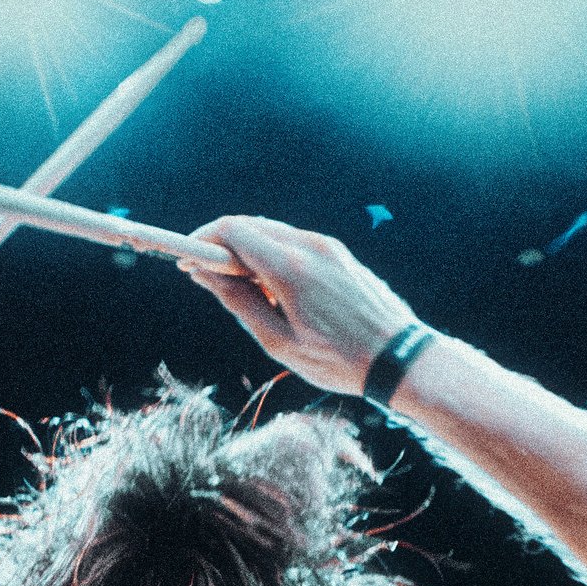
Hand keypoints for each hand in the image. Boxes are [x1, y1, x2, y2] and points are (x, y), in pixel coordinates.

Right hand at [181, 217, 424, 398]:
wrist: (399, 358)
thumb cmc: (339, 360)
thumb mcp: (278, 342)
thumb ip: (239, 303)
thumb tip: (204, 275)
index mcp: (290, 268)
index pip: (232, 230)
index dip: (202, 241)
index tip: (187, 261)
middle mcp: (310, 246)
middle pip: (250, 225)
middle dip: (222, 246)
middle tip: (208, 279)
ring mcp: (328, 246)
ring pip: (273, 232)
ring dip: (248, 252)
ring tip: (247, 293)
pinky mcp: (340, 253)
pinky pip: (295, 242)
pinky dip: (273, 256)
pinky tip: (276, 291)